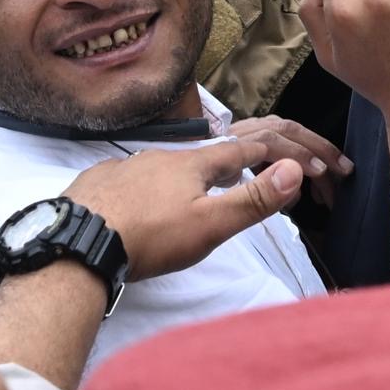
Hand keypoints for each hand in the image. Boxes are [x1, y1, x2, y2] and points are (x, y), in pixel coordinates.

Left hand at [66, 120, 347, 276]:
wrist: (76, 242)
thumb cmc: (146, 238)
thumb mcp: (208, 225)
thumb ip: (253, 199)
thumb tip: (295, 169)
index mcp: (196, 164)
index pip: (251, 148)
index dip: (285, 154)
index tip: (313, 165)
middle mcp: (165, 156)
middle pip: (218, 147)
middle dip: (254, 154)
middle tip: (272, 166)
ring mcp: (131, 166)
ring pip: (178, 161)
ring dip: (209, 168)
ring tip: (220, 184)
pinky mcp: (104, 182)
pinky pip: (145, 172)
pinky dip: (167, 180)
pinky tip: (159, 198)